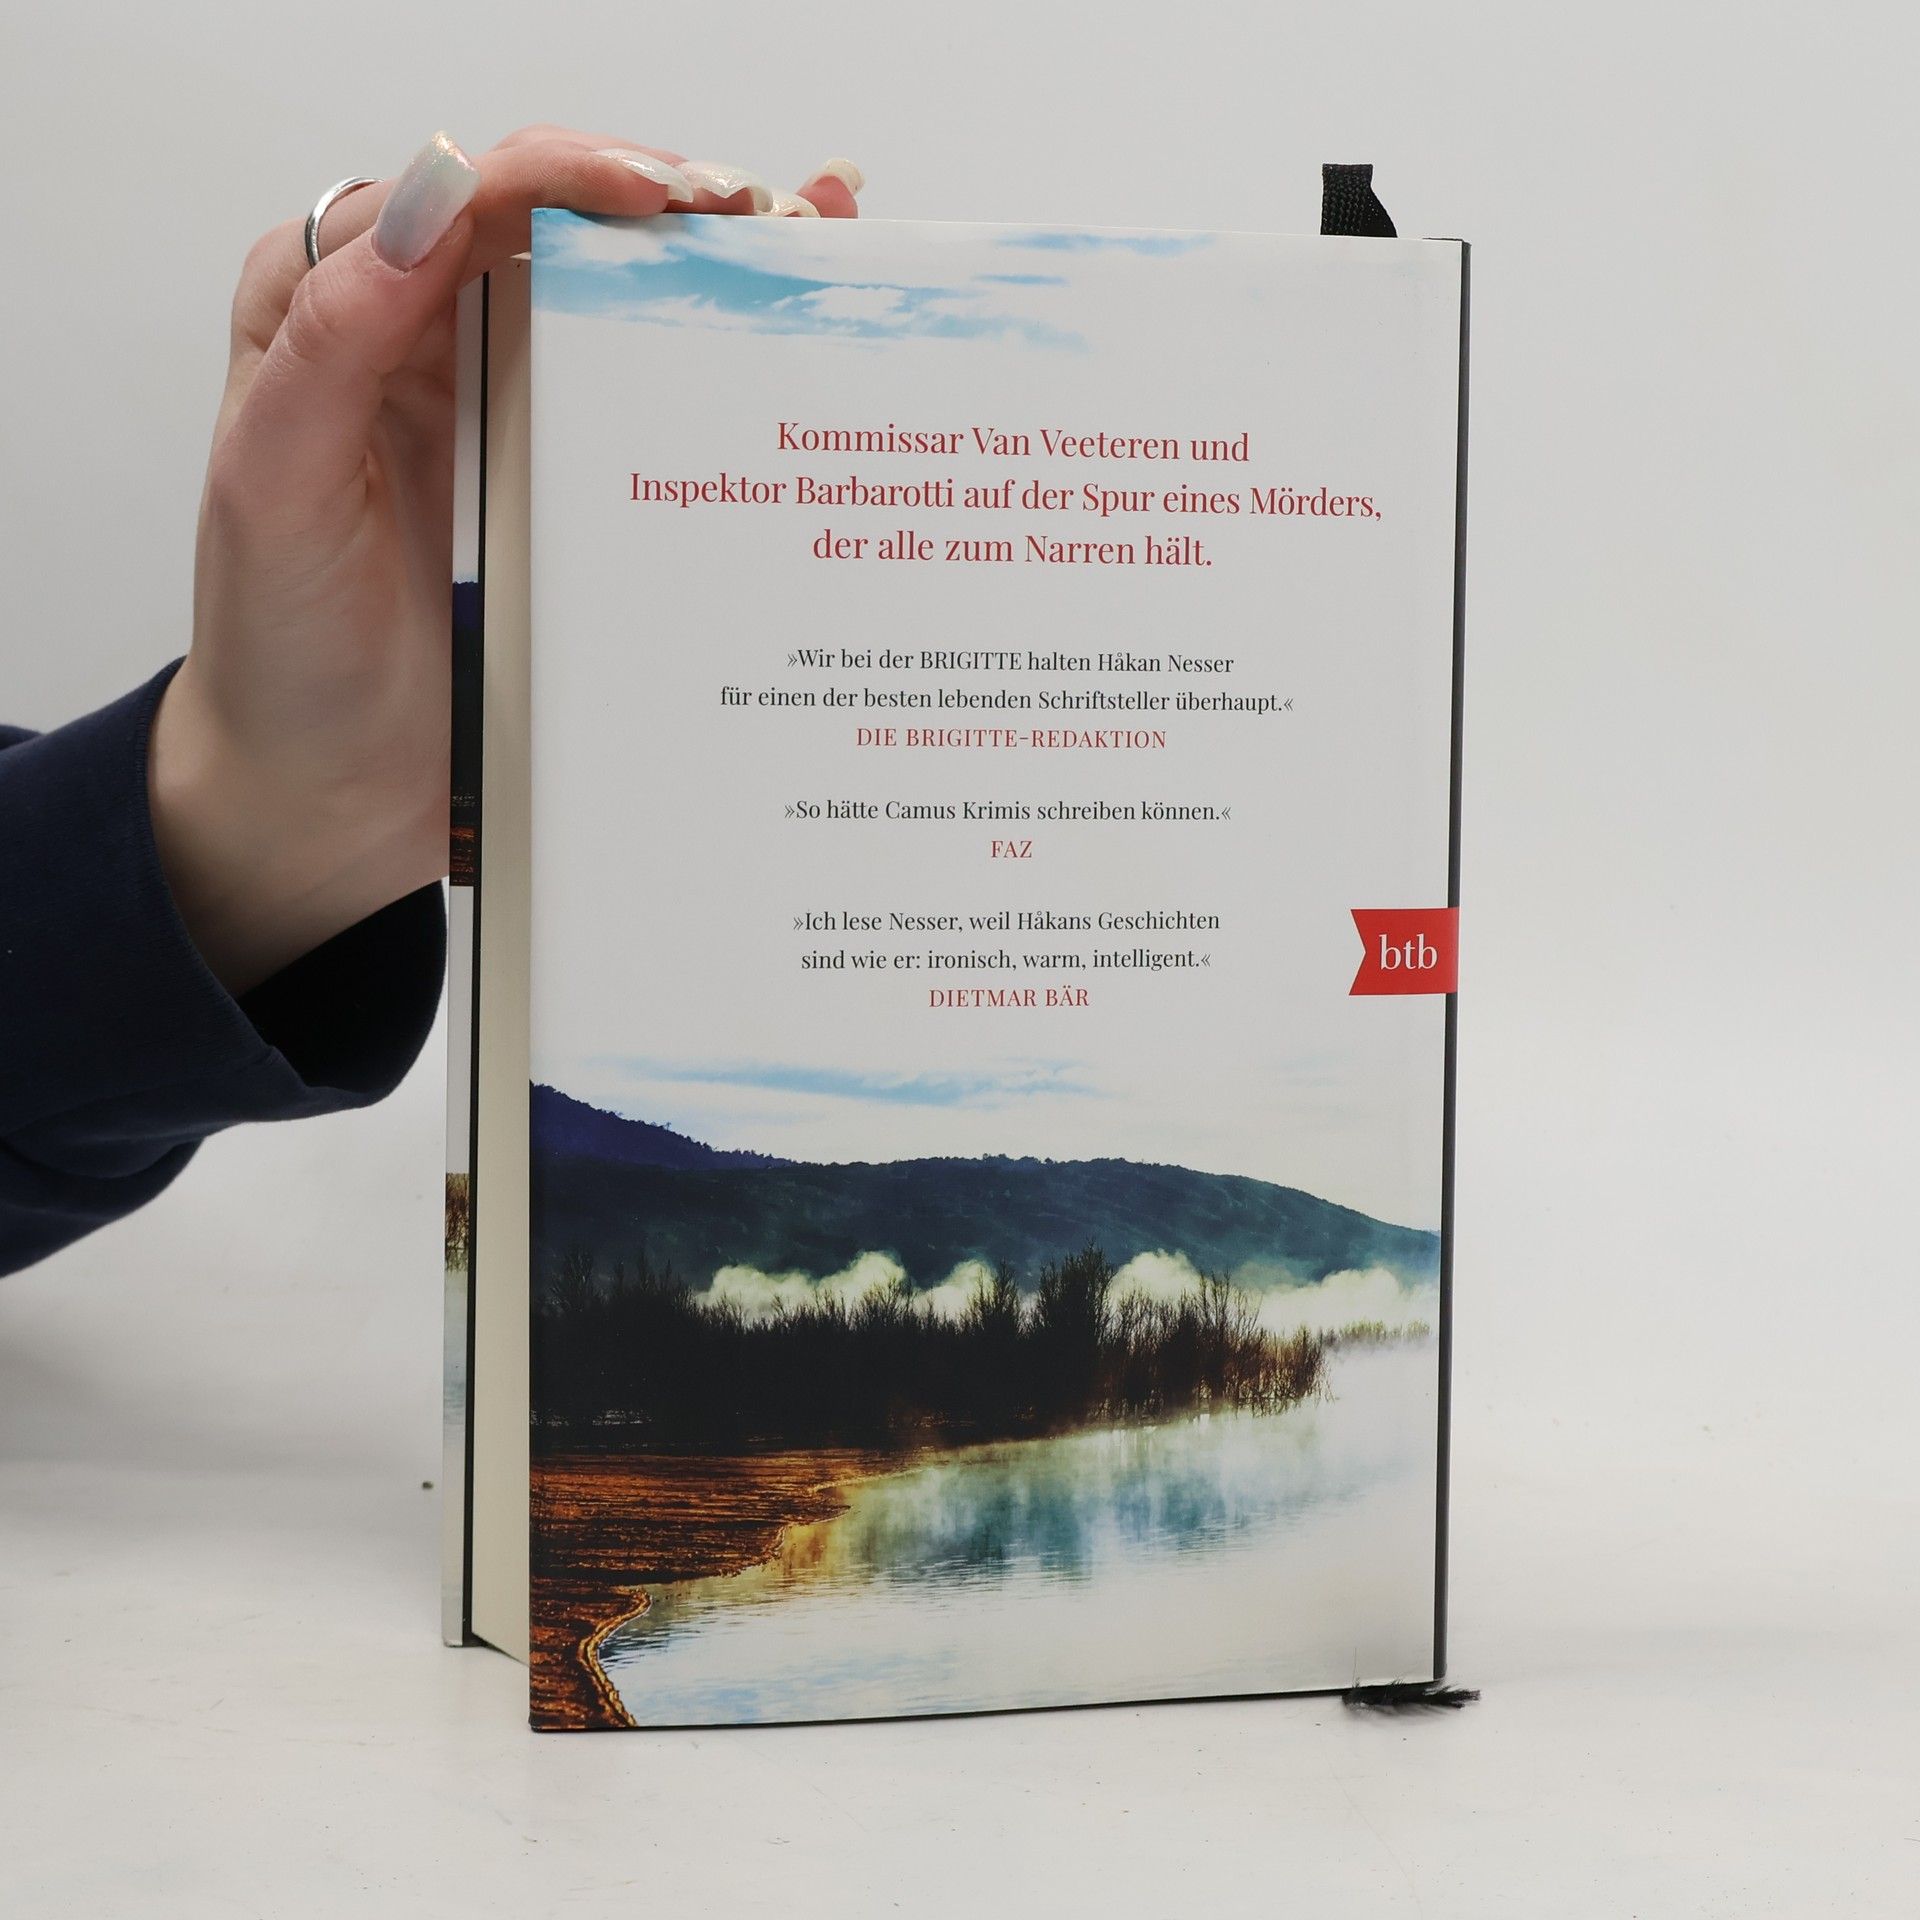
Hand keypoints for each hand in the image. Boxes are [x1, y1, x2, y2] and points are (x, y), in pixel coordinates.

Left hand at [151, 127, 862, 993]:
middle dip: (673, 203)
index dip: (574, 173)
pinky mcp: (562, 482)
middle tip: (768, 220)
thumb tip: (419, 214)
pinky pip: (641, 395)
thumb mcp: (273, 488)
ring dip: (711, 264)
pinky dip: (716, 353)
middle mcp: (432, 339)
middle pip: (563, 224)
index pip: (468, 193)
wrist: (322, 787)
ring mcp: (507, 410)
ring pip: (614, 297)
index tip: (670, 203)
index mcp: (345, 308)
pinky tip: (786, 320)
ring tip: (808, 247)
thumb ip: (328, 345)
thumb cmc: (279, 645)